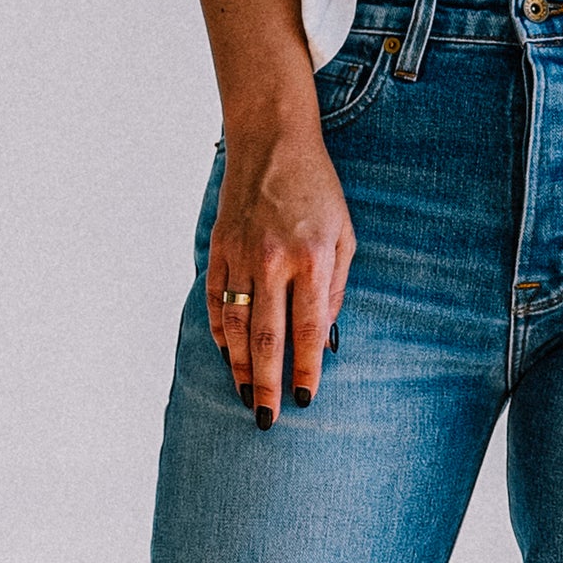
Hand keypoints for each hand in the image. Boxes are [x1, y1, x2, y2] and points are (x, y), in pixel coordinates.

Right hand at [208, 114, 354, 428]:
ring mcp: (241, 257)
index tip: (304, 401)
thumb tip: (324, 336)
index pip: (309, 330)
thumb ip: (336, 287)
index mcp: (312, 259)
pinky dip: (221, 333)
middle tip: (265, 419)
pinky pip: (216, 302)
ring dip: (239, 367)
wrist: (271, 142)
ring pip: (236, 326)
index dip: (305, 370)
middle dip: (266, 384)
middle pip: (268, 338)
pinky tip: (227, 355)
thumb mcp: (345, 236)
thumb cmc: (317, 191)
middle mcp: (273, 262)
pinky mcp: (218, 250)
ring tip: (244, 396)